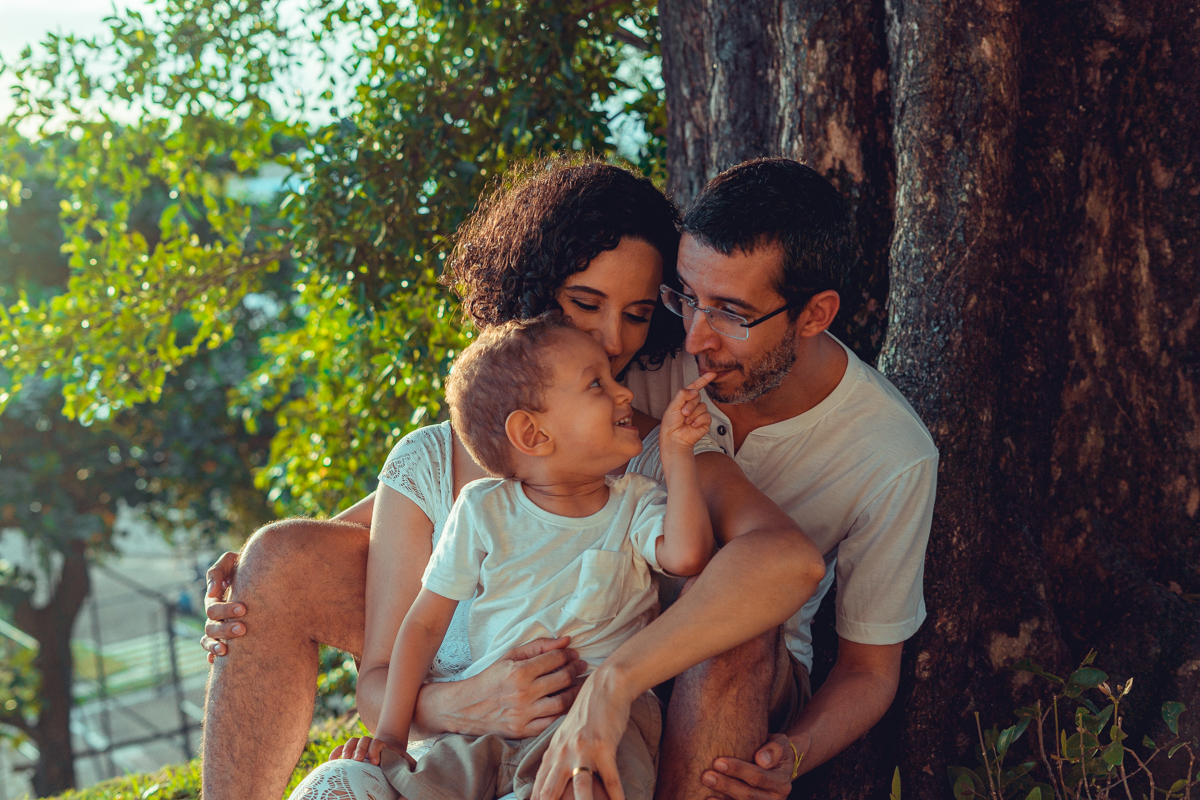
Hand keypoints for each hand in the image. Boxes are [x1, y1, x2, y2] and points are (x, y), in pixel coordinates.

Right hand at [200, 551, 245, 662]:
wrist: (259, 572)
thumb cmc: (242, 566)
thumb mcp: (230, 562)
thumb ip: (218, 572)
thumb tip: (212, 592)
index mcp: (214, 598)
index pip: (212, 608)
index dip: (225, 610)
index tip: (243, 609)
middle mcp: (215, 615)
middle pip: (211, 628)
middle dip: (225, 630)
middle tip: (243, 629)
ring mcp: (218, 626)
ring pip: (209, 641)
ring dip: (216, 646)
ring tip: (227, 651)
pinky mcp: (226, 635)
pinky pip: (212, 651)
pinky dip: (213, 656)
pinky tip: (220, 662)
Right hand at [329, 736, 415, 768]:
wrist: (390, 749)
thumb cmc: (398, 758)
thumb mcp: (405, 760)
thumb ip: (410, 763)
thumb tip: (418, 769)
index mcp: (383, 745)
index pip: (378, 742)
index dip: (376, 750)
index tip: (375, 762)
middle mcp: (370, 742)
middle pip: (363, 740)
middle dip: (360, 749)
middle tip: (358, 759)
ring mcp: (360, 745)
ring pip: (352, 741)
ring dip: (347, 749)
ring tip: (345, 760)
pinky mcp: (352, 750)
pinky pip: (341, 748)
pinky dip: (336, 752)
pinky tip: (331, 761)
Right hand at [421, 636, 586, 738]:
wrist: (466, 707)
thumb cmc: (490, 678)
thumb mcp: (509, 656)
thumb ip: (538, 647)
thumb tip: (566, 641)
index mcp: (518, 672)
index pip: (554, 659)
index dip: (568, 654)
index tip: (574, 654)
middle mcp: (522, 693)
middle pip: (562, 679)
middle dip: (575, 670)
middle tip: (580, 666)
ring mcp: (524, 714)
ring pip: (562, 703)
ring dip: (575, 691)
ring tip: (578, 684)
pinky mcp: (523, 731)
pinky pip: (552, 723)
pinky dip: (563, 713)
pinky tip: (567, 703)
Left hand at [531, 673, 631, 799]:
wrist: (605, 686)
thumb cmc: (588, 711)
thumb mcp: (566, 733)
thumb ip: (558, 756)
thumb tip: (552, 779)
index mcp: (553, 752)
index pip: (540, 787)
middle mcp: (563, 753)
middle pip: (550, 792)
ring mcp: (582, 751)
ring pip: (580, 790)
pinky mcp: (604, 748)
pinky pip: (610, 780)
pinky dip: (615, 797)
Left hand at [659, 373, 715, 450]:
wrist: (674, 438)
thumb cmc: (671, 423)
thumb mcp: (673, 406)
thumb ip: (683, 394)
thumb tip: (695, 390)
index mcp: (685, 399)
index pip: (695, 386)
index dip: (703, 379)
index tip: (712, 373)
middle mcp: (693, 405)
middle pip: (698, 397)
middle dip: (690, 405)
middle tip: (683, 413)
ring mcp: (699, 413)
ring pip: (703, 407)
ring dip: (693, 414)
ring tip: (686, 421)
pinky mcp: (705, 422)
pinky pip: (707, 416)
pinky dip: (699, 420)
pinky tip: (693, 426)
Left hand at [701, 733, 796, 799]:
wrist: (778, 766)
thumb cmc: (774, 751)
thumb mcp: (780, 744)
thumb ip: (774, 749)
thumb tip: (761, 760)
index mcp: (781, 782)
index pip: (758, 777)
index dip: (738, 770)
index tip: (718, 762)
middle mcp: (775, 799)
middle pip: (748, 795)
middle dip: (726, 786)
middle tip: (706, 775)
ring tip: (705, 791)